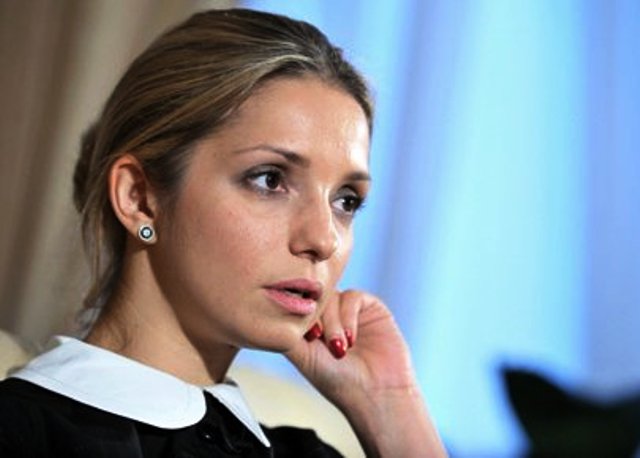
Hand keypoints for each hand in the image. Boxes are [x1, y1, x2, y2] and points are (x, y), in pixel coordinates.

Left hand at [285, 290, 415, 406]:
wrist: (376, 393)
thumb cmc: (338, 381)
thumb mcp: (304, 356)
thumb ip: (288, 333)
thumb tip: (268, 312)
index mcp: (309, 325)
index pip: (296, 303)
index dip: (296, 313)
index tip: (305, 337)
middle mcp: (328, 315)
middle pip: (312, 297)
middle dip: (315, 318)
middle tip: (319, 340)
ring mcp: (348, 309)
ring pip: (331, 296)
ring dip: (332, 322)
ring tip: (339, 348)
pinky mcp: (369, 306)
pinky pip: (352, 297)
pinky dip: (348, 316)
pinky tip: (350, 339)